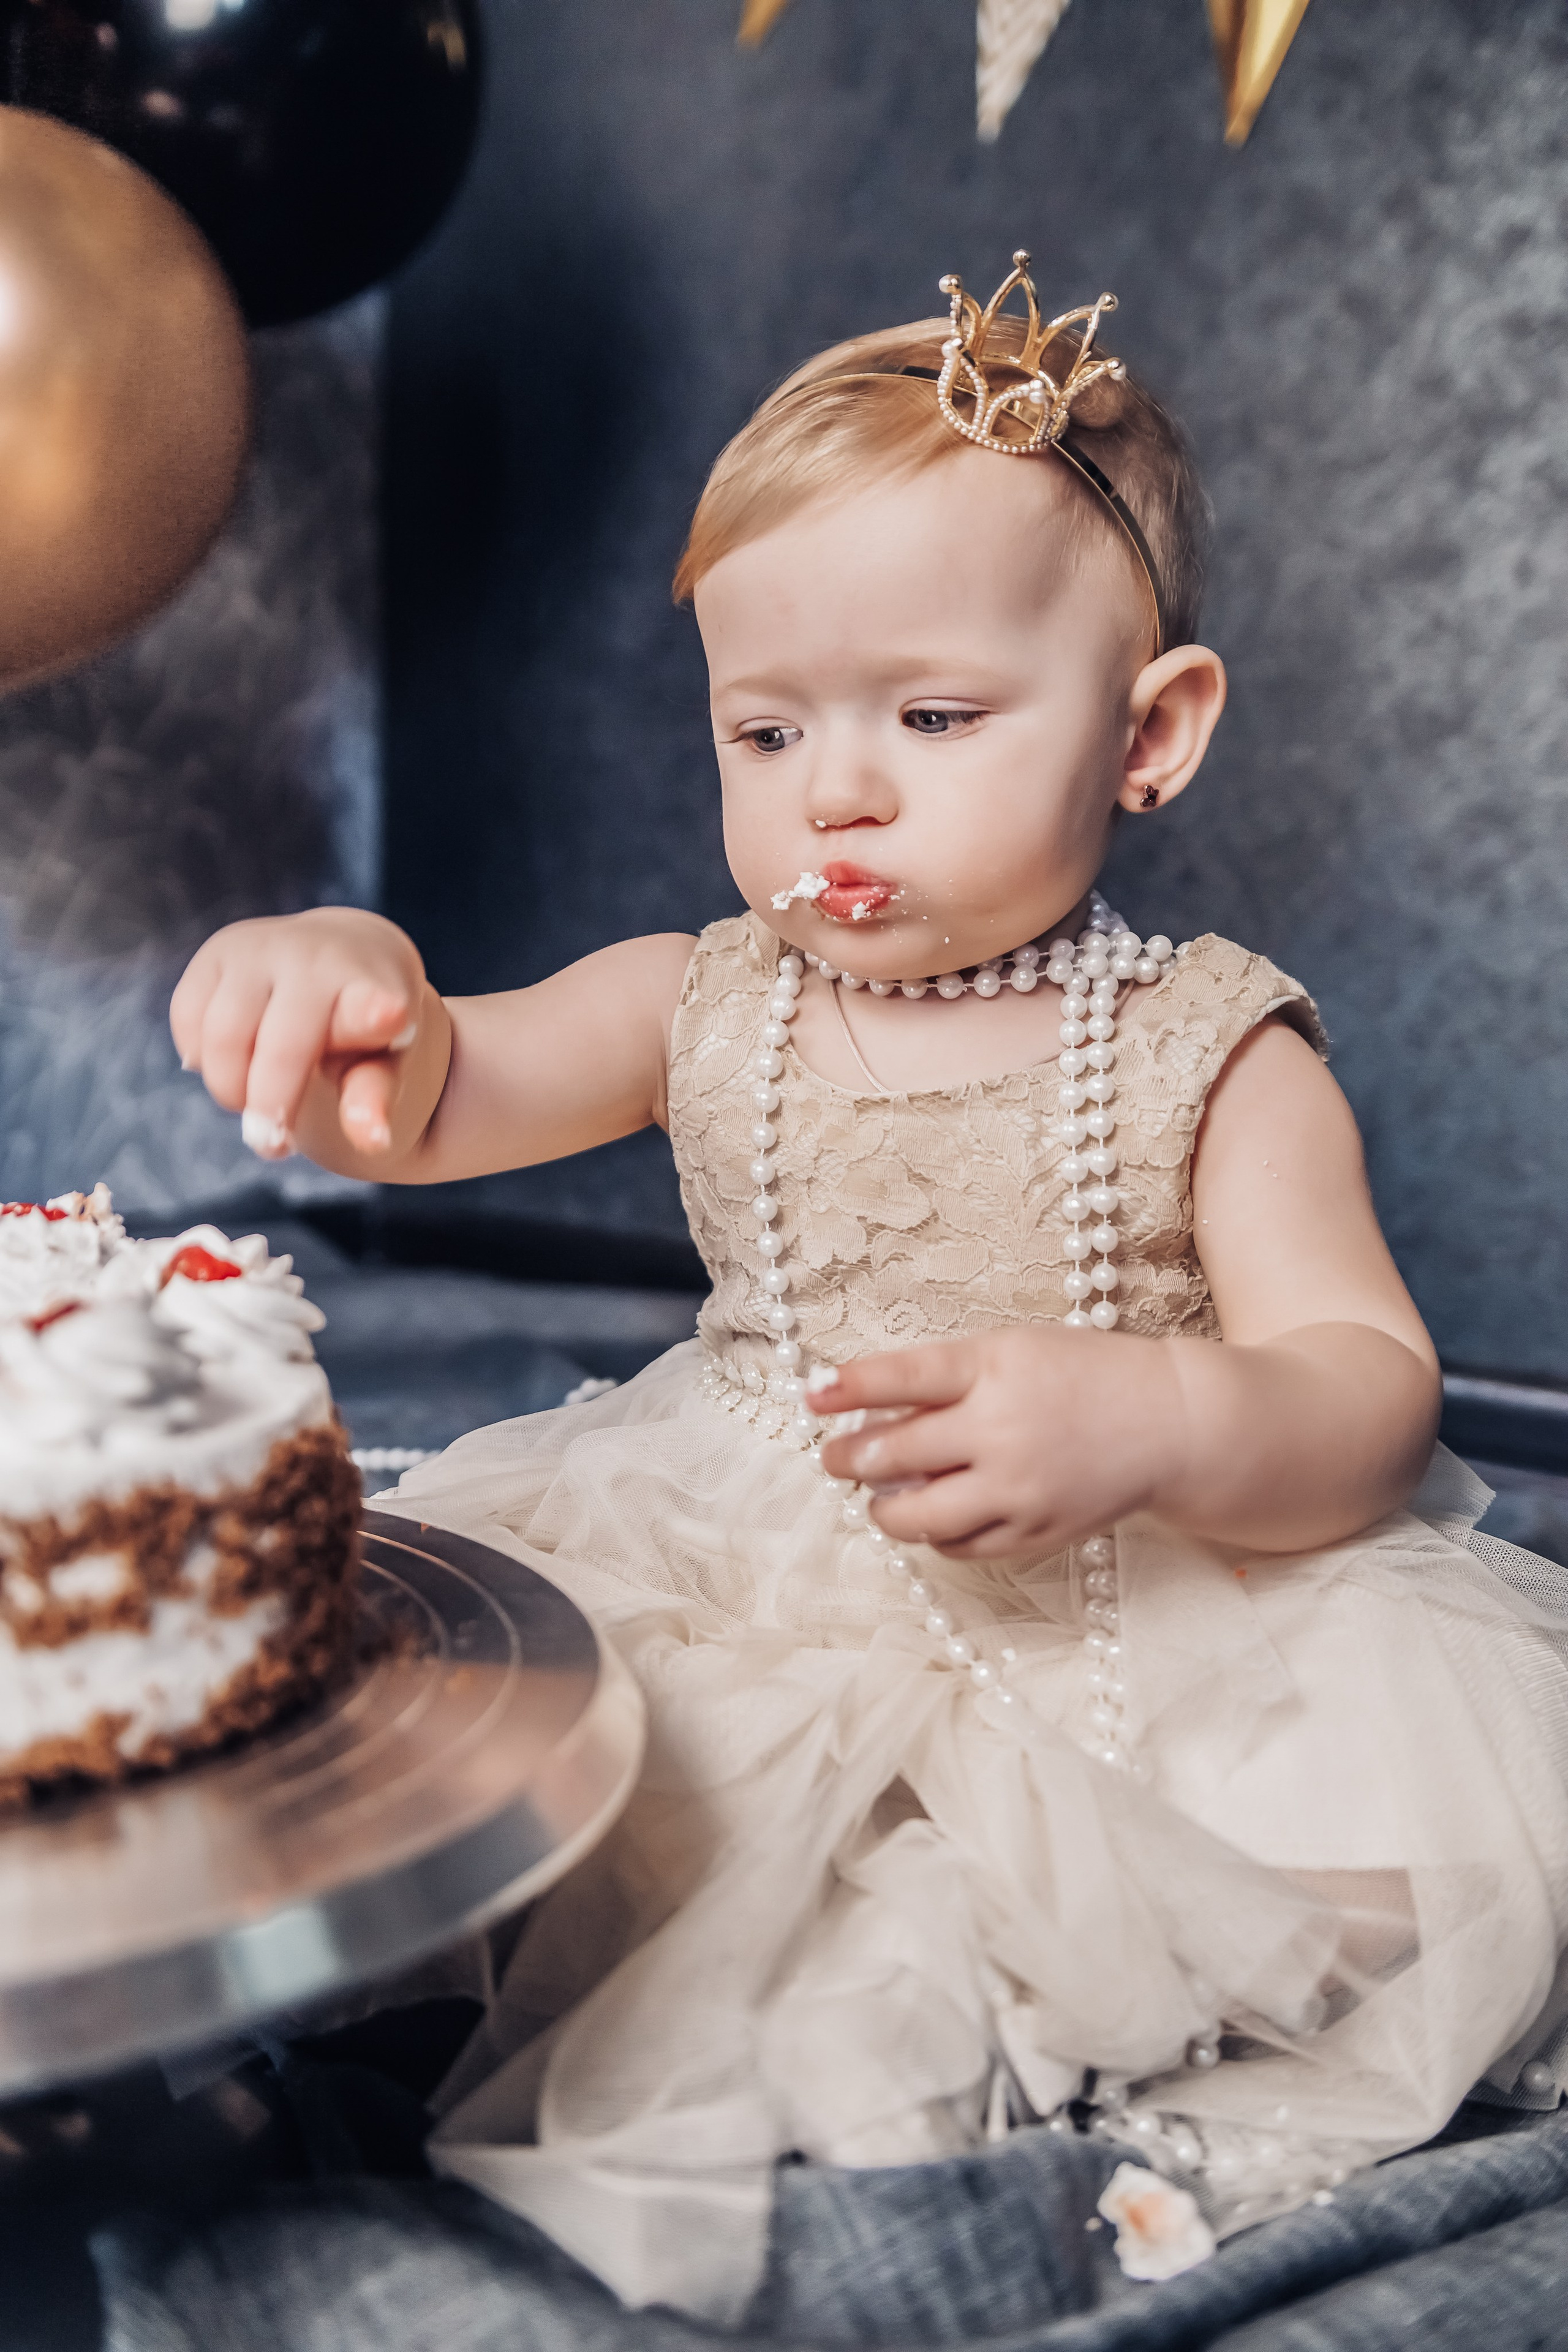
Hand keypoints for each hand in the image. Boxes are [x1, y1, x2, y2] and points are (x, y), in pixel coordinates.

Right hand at [170, 908, 430, 1161]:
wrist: (341, 954)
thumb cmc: (367, 1025)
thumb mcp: (384, 1063)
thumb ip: (373, 1099)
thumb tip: (370, 1140)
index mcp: (374, 986)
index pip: (372, 1004)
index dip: (374, 1015)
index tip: (389, 1016)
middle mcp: (315, 957)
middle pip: (280, 1049)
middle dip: (271, 1109)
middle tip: (274, 1147)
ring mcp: (259, 947)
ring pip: (222, 1037)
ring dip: (231, 1088)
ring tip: (258, 1102)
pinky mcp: (215, 953)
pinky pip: (188, 1019)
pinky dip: (202, 1057)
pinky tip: (234, 1059)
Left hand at [813, 1326, 1184, 1559]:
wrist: (1170, 1425)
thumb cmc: (1084, 1377)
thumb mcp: (1014, 1350)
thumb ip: (946, 1377)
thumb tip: (868, 1408)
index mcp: (995, 1369)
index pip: (902, 1378)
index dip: (848, 1388)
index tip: (811, 1397)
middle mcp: (1002, 1431)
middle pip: (895, 1454)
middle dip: (849, 1458)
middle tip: (835, 1457)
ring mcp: (1018, 1490)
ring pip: (918, 1516)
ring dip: (883, 1507)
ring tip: (879, 1495)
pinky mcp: (1034, 1534)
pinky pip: (959, 1547)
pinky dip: (936, 1533)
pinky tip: (934, 1513)